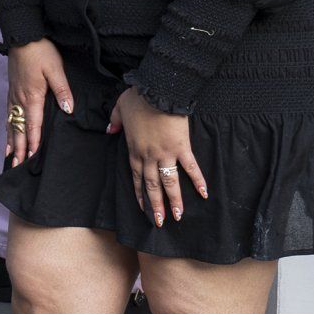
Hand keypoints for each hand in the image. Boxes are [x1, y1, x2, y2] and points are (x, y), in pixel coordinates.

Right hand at [4, 40, 72, 166]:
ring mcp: (14, 96)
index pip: (33, 126)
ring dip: (11, 141)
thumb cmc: (40, 51)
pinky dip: (8, 128)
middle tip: (17, 167)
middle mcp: (20, 99)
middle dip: (18, 149)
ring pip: (11, 123)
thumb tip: (68, 110)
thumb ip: (62, 90)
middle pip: (18, 129)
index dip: (32, 143)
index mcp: (32, 96)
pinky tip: (8, 133)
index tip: (31, 159)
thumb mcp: (56, 69)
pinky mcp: (12, 91)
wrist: (22, 36)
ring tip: (9, 157)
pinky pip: (9, 115)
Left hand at [112, 89, 203, 225]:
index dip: (140, 194)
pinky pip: (190, 167)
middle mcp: (148, 156)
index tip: (143, 209)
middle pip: (152, 185)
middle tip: (160, 222)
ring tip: (178, 217)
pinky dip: (198, 180)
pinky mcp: (181, 147)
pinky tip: (204, 194)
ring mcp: (165, 153)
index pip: (136, 177)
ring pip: (169, 182)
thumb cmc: (138, 98)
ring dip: (174, 200)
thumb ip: (114, 122)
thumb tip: (109, 131)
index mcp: (134, 149)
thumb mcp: (118, 108)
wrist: (157, 91)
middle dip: (156, 205)